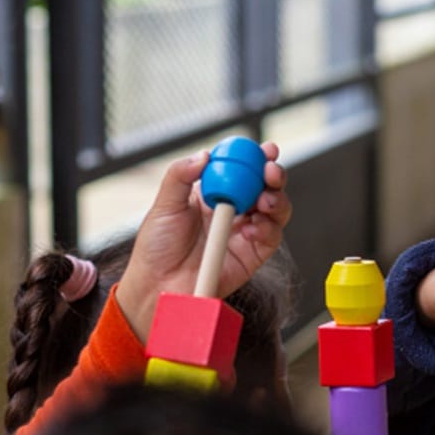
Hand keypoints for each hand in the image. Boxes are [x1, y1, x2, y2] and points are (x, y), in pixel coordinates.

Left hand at [117, 142, 291, 341]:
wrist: (160, 284)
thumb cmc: (157, 248)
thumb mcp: (164, 204)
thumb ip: (181, 175)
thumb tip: (205, 155)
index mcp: (213, 194)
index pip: (240, 170)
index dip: (255, 158)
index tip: (264, 150)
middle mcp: (234, 210)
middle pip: (264, 187)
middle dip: (273, 176)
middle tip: (270, 172)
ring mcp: (245, 232)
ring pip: (275, 209)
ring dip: (276, 200)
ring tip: (265, 200)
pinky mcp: (254, 254)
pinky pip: (272, 236)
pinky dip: (269, 227)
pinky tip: (255, 226)